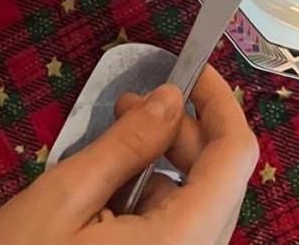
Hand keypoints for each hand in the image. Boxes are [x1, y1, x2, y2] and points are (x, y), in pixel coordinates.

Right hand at [0, 65, 257, 244]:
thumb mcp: (63, 200)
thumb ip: (126, 145)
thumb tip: (170, 100)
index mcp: (183, 241)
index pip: (235, 155)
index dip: (219, 103)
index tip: (193, 70)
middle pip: (218, 180)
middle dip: (181, 132)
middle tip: (130, 103)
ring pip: (197, 208)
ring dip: (164, 168)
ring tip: (111, 145)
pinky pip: (176, 235)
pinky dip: (153, 204)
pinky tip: (109, 193)